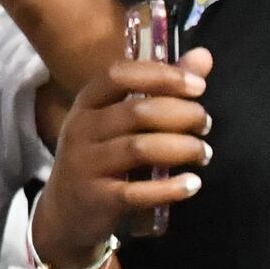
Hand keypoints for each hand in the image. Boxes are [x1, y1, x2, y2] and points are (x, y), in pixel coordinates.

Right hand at [30, 44, 211, 264]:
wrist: (64, 212)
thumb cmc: (100, 157)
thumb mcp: (119, 120)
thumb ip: (163, 87)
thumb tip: (204, 56)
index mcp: (87, 103)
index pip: (119, 75)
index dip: (161, 75)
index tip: (198, 86)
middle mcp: (81, 129)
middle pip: (136, 112)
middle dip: (181, 115)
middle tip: (205, 125)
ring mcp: (86, 165)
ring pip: (139, 148)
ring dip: (181, 148)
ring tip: (203, 153)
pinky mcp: (97, 199)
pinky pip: (138, 192)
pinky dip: (170, 188)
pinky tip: (192, 184)